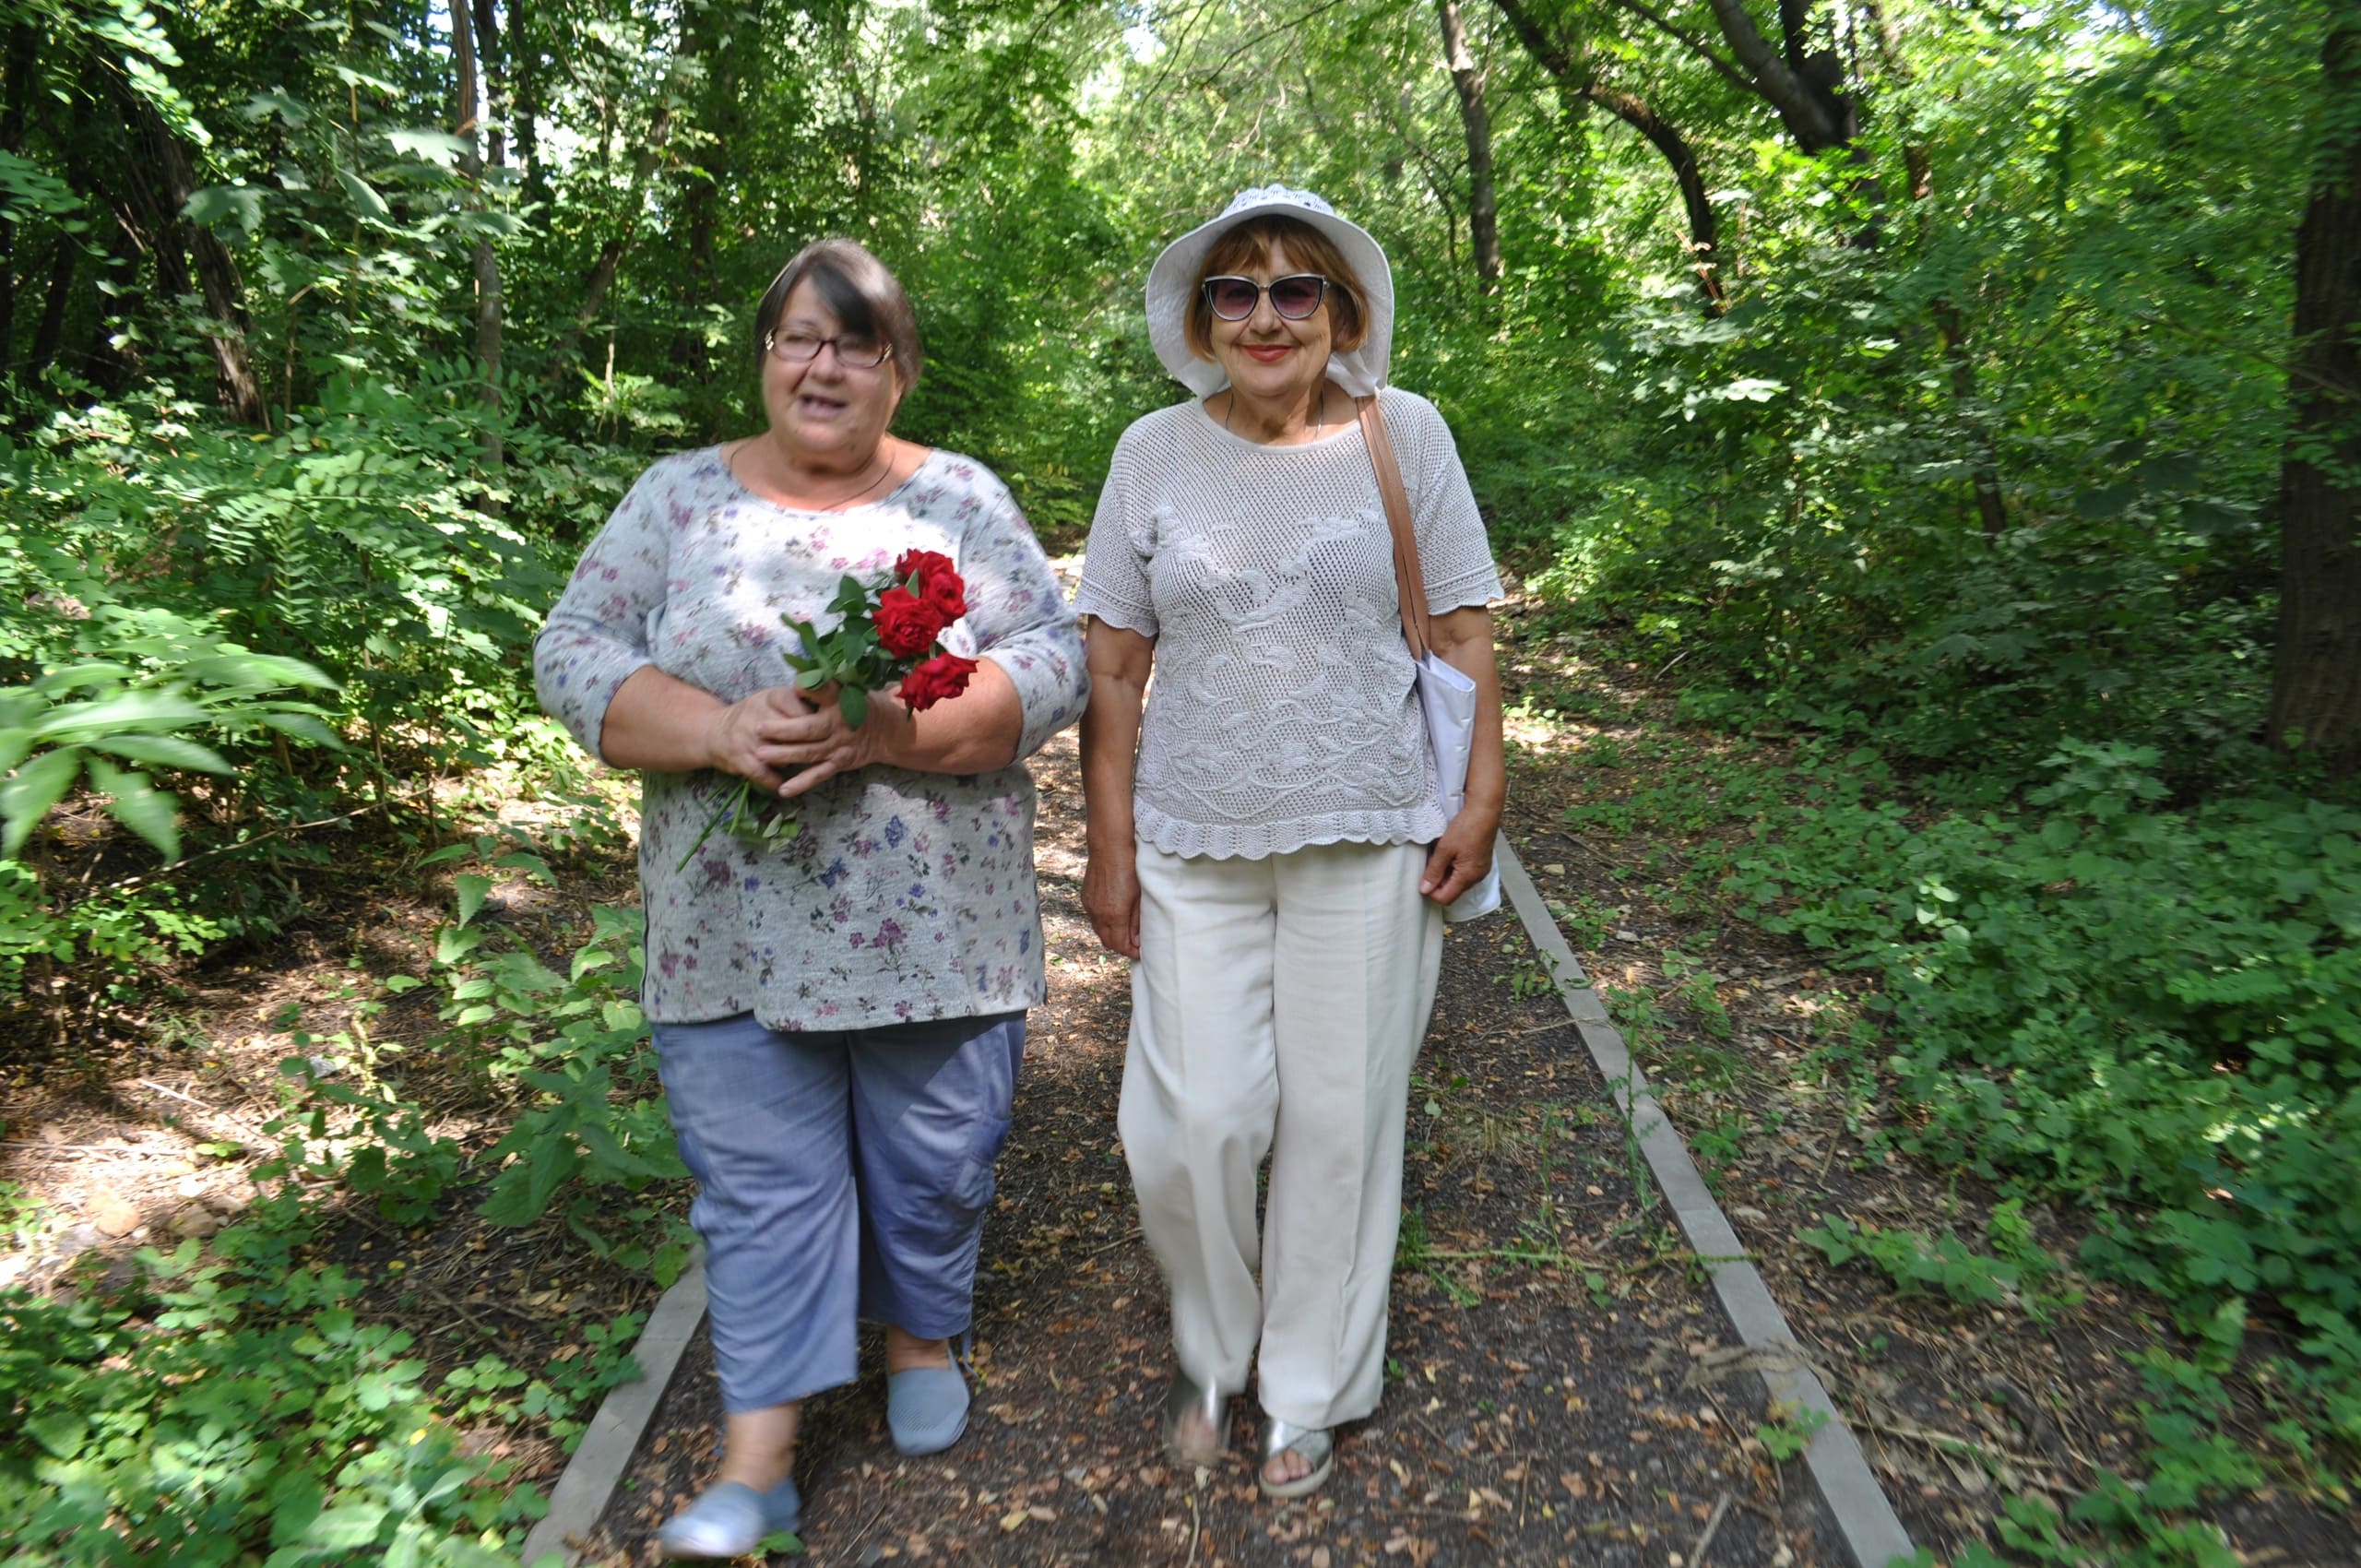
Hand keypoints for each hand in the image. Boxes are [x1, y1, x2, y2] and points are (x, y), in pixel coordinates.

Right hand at [701, 685, 818, 791]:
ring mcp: (746, 737)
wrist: (714, 732)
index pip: (796, 705)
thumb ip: (797, 701)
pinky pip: (763, 773)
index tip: (823, 727)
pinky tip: (782, 782)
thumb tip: (831, 704)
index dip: (811, 718)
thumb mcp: (772, 700)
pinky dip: (774, 780)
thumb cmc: (754, 716)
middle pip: (789, 731)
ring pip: (778, 753)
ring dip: (791, 761)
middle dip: (805, 743)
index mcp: (769, 697)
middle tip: (817, 749)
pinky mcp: (739, 759)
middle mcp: (756, 714)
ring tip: (802, 764)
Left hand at [768, 685, 912, 798]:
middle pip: (809, 728)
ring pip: (809, 752)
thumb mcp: (845, 687)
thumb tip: (798, 675)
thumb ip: (822, 684)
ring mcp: (839, 746)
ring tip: (760, 754)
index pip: (823, 691)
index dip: (809, 689)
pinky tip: (783, 789)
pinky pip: (818, 775)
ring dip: (784, 754)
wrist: (885, 731)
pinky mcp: (839, 763)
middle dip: (782, 729)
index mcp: (839, 700)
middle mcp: (839, 724)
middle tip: (758, 728)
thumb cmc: (856, 704)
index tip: (795, 685)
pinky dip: (801, 783)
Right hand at [1082, 842, 1141, 958]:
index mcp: (1114, 915)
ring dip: (1112, 935)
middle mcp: (1099, 914)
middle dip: (1121, 946)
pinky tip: (1114, 916)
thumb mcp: (1138, 896)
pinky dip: (1104, 923)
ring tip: (1126, 931)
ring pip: (1099, 931)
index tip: (1141, 951)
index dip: (1131, 952)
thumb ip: (1137, 920)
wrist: (1109, 846)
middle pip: (1108, 942)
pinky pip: (1094, 918)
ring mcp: (1090, 906)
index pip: (1120, 945)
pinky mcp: (1086, 898)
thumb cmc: (1130, 867)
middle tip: (1134, 943)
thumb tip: (1137, 939)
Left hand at [1419, 806, 1497, 906]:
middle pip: (1452, 891)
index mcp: (1467, 877)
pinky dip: (1454, 867)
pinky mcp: (1481, 862)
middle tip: (1429, 863)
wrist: (1485, 811)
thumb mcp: (1444, 850)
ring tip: (1439, 856)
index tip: (1422, 879)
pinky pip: (1465, 872)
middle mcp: (1476, 877)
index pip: (1446, 898)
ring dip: (1445, 873)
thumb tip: (1425, 889)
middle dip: (1438, 882)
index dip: (1431, 892)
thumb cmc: (1467, 827)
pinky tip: (1450, 853)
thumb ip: (1434, 871)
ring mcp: (1481, 870)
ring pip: (1458, 881)